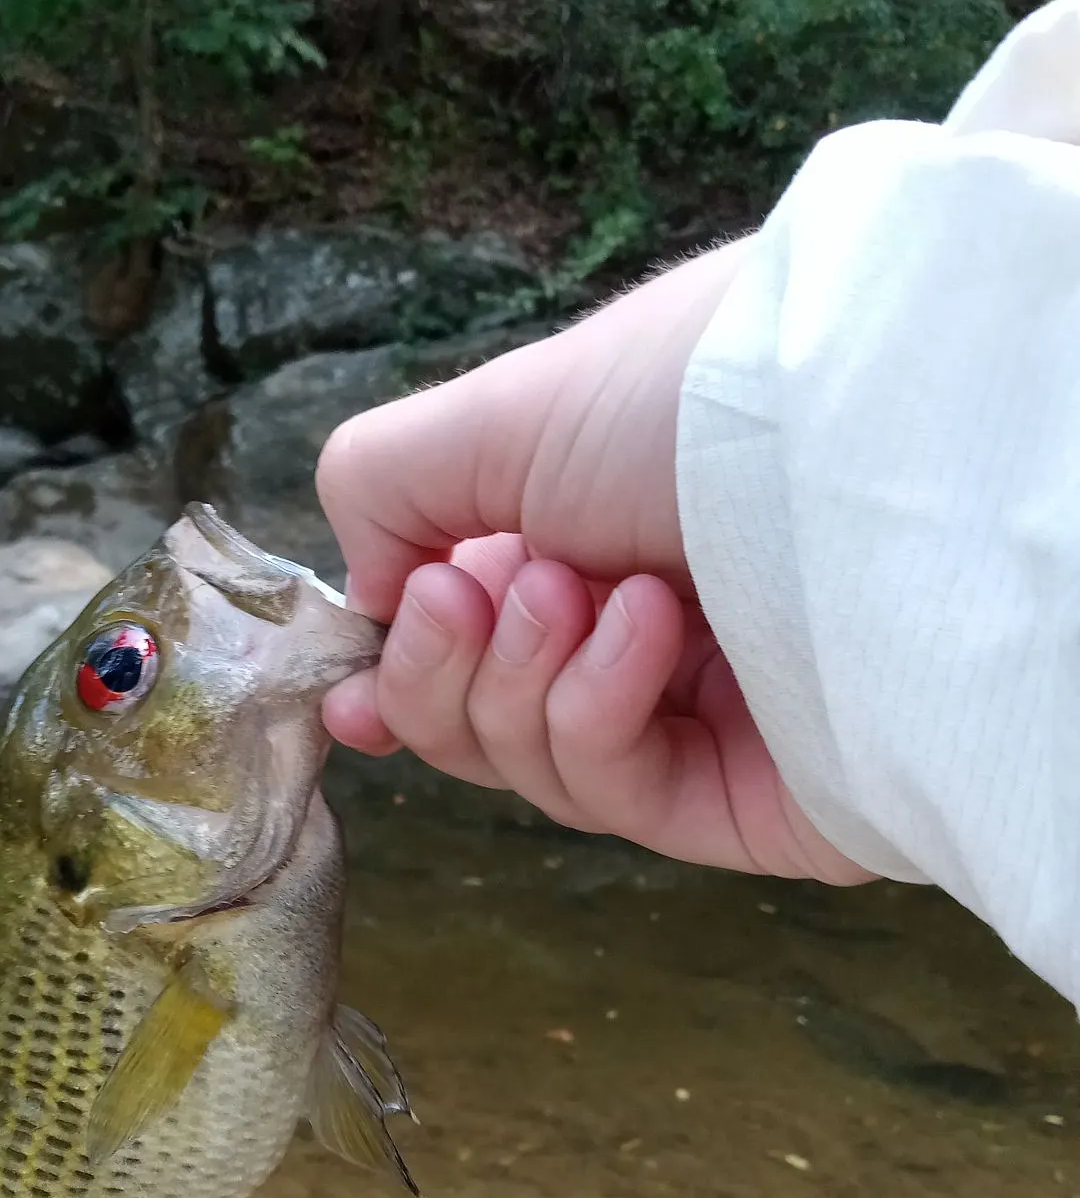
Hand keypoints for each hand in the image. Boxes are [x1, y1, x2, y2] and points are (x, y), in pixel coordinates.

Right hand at [315, 241, 873, 884]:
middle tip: (465, 596)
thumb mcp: (493, 414)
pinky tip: (644, 628)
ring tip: (573, 592)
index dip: (400, 680)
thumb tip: (375, 594)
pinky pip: (619, 797)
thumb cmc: (677, 400)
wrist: (848, 436)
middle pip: (479, 723)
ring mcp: (696, 718)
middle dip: (442, 669)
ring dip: (519, 680)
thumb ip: (384, 488)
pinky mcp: (751, 797)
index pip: (470, 648)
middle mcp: (636, 634)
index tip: (349, 698)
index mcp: (583, 544)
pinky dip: (596, 713)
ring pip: (532, 766)